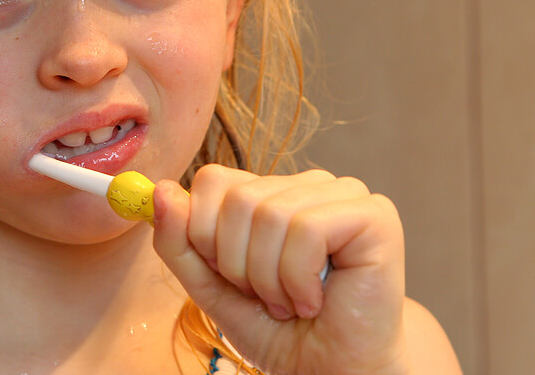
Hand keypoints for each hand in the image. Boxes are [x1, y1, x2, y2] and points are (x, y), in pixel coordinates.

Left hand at [153, 164, 411, 374]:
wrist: (334, 372)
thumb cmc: (281, 330)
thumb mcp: (211, 287)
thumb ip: (180, 241)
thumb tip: (160, 190)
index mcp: (271, 191)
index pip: (213, 180)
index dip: (207, 235)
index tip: (230, 277)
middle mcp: (307, 183)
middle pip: (237, 198)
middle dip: (239, 265)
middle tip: (267, 297)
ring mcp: (343, 193)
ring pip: (270, 214)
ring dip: (270, 279)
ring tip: (292, 302)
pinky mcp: (373, 215)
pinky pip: (307, 230)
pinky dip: (299, 279)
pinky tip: (316, 300)